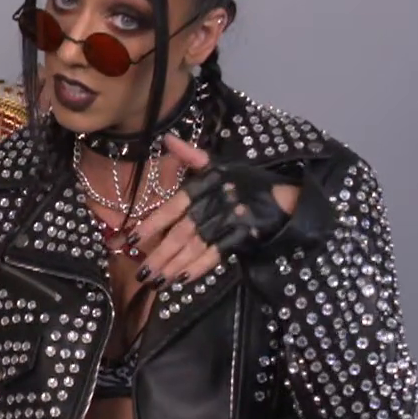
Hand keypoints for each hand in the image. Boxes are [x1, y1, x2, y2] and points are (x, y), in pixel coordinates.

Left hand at [128, 135, 298, 286]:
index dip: (152, 224)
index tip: (130, 240)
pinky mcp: (244, 235)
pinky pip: (217, 253)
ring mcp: (230, 220)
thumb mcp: (220, 165)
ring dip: (174, 265)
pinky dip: (199, 267)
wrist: (286, 196)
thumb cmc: (246, 182)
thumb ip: (191, 156)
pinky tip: (181, 279)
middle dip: (160, 253)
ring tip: (155, 280)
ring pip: (196, 246)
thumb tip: (167, 138)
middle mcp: (216, 201)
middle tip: (141, 271)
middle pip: (182, 231)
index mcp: (207, 184)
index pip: (173, 206)